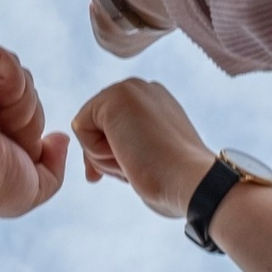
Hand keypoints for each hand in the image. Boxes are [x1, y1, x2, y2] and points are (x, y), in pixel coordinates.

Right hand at [0, 44, 68, 220]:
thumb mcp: (30, 187)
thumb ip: (52, 167)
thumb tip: (60, 139)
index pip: (27, 112)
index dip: (28, 133)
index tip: (3, 152)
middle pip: (29, 92)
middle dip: (26, 120)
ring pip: (22, 77)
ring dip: (18, 107)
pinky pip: (8, 62)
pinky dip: (8, 86)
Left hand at [72, 79, 216, 217]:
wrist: (191, 181)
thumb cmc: (174, 183)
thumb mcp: (150, 160)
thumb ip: (129, 150)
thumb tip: (93, 170)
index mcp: (154, 102)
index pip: (109, 125)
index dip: (108, 152)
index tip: (127, 169)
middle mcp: (142, 88)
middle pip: (93, 125)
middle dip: (102, 155)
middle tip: (134, 166)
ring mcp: (129, 88)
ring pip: (86, 128)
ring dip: (104, 157)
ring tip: (138, 160)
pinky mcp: (114, 97)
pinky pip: (80, 128)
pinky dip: (97, 152)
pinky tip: (128, 154)